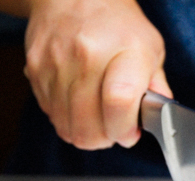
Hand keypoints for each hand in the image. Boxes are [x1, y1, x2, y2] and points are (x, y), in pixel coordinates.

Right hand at [23, 0, 171, 149]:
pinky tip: (79, 107)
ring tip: (98, 121)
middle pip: (89, 124)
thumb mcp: (151, 50)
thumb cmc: (119, 26)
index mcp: (124, 51)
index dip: (124, 130)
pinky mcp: (34, 68)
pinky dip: (66, 119)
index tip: (129, 134)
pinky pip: (50, 113)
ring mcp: (56, 63)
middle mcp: (87, 55)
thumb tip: (160, 121)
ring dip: (85, 133)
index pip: (119, 103)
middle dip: (105, 139)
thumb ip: (157, 89)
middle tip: (114, 132)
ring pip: (67, 125)